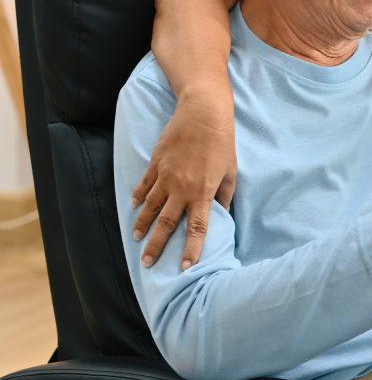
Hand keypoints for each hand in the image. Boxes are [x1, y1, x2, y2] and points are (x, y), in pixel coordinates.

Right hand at [132, 90, 237, 270]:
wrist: (203, 112)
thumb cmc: (222, 142)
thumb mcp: (231, 171)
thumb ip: (225, 196)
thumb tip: (222, 215)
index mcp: (202, 192)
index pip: (196, 228)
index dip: (190, 249)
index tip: (185, 267)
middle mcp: (181, 188)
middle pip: (166, 223)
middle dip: (156, 245)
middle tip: (147, 262)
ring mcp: (165, 175)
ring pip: (150, 206)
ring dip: (142, 224)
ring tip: (136, 238)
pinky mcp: (156, 163)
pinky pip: (144, 185)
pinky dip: (138, 196)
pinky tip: (133, 206)